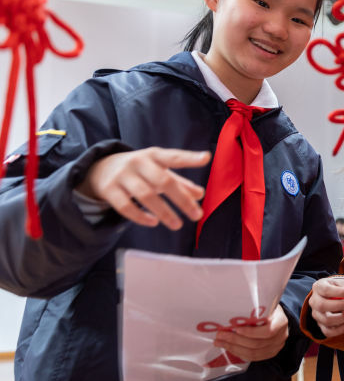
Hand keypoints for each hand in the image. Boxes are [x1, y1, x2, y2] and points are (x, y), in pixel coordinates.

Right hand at [76, 147, 210, 229]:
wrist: (100, 168)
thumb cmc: (140, 170)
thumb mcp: (159, 171)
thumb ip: (180, 182)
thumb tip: (200, 194)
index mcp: (154, 155)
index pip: (174, 157)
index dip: (190, 158)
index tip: (206, 158)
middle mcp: (138, 162)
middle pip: (163, 181)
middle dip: (182, 200)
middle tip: (197, 215)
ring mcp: (122, 176)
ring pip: (145, 195)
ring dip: (164, 212)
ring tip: (177, 225)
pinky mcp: (109, 190)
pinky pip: (125, 206)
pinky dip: (140, 216)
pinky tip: (153, 223)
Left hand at [214, 306, 288, 362]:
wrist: (276, 316)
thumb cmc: (266, 308)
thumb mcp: (264, 304)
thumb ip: (253, 310)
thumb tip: (229, 311)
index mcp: (281, 321)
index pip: (268, 331)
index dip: (251, 332)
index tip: (235, 328)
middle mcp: (281, 336)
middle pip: (257, 344)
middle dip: (235, 340)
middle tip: (220, 335)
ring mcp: (276, 347)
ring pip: (253, 353)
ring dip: (234, 348)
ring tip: (219, 342)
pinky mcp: (270, 353)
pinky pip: (253, 357)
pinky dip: (239, 353)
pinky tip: (228, 347)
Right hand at [310, 276, 343, 337]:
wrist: (334, 295)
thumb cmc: (339, 288)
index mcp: (318, 287)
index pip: (326, 290)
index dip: (340, 292)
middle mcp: (314, 301)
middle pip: (323, 306)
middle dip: (342, 306)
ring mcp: (316, 314)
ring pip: (326, 320)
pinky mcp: (321, 325)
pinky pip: (328, 331)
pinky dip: (341, 329)